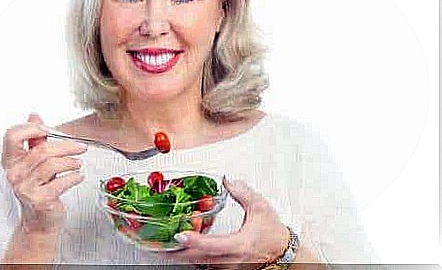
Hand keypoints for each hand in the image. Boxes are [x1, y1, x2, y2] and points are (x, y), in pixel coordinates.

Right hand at [1, 113, 85, 233]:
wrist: (40, 221)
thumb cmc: (40, 190)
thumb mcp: (36, 163)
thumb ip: (35, 140)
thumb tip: (34, 116)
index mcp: (12, 161)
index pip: (12, 136)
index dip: (31, 128)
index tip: (48, 129)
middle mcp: (15, 174)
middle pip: (41, 150)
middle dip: (66, 146)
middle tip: (80, 147)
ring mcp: (25, 188)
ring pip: (52, 164)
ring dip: (71, 162)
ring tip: (78, 163)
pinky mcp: (39, 200)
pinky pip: (60, 182)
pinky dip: (74, 177)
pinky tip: (79, 176)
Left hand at [160, 178, 289, 268]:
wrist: (283, 253)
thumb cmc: (273, 233)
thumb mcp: (260, 207)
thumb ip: (242, 192)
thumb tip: (227, 180)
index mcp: (240, 244)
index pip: (212, 246)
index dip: (194, 241)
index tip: (180, 235)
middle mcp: (230, 260)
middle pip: (198, 258)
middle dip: (176, 251)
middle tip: (158, 242)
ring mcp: (227, 266)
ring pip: (198, 261)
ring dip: (183, 251)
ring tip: (169, 238)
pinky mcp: (224, 268)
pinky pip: (203, 262)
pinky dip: (193, 253)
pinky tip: (186, 243)